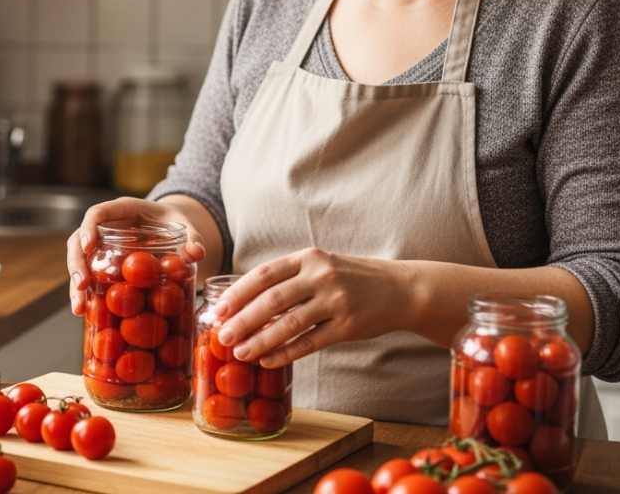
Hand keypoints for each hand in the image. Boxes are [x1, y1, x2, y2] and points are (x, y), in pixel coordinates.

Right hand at [66, 196, 206, 314]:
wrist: (169, 228)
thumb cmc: (173, 222)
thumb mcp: (185, 225)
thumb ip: (192, 236)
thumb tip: (196, 253)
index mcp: (121, 210)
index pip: (97, 214)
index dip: (89, 228)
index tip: (89, 247)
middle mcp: (105, 228)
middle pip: (78, 241)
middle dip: (76, 264)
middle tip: (81, 285)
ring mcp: (100, 246)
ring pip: (78, 261)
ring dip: (75, 285)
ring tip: (79, 309)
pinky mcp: (103, 263)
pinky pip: (89, 276)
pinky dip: (86, 295)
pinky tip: (85, 314)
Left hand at [211, 247, 418, 367]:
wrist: (400, 289)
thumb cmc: (351, 279)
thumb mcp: (321, 266)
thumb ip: (289, 278)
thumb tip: (245, 301)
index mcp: (309, 258)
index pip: (264, 274)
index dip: (238, 293)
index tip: (218, 309)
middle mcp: (321, 276)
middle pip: (272, 300)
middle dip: (243, 320)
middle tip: (222, 336)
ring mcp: (336, 301)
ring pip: (289, 324)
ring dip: (260, 341)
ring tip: (240, 353)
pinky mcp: (348, 326)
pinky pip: (309, 342)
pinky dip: (285, 353)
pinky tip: (268, 361)